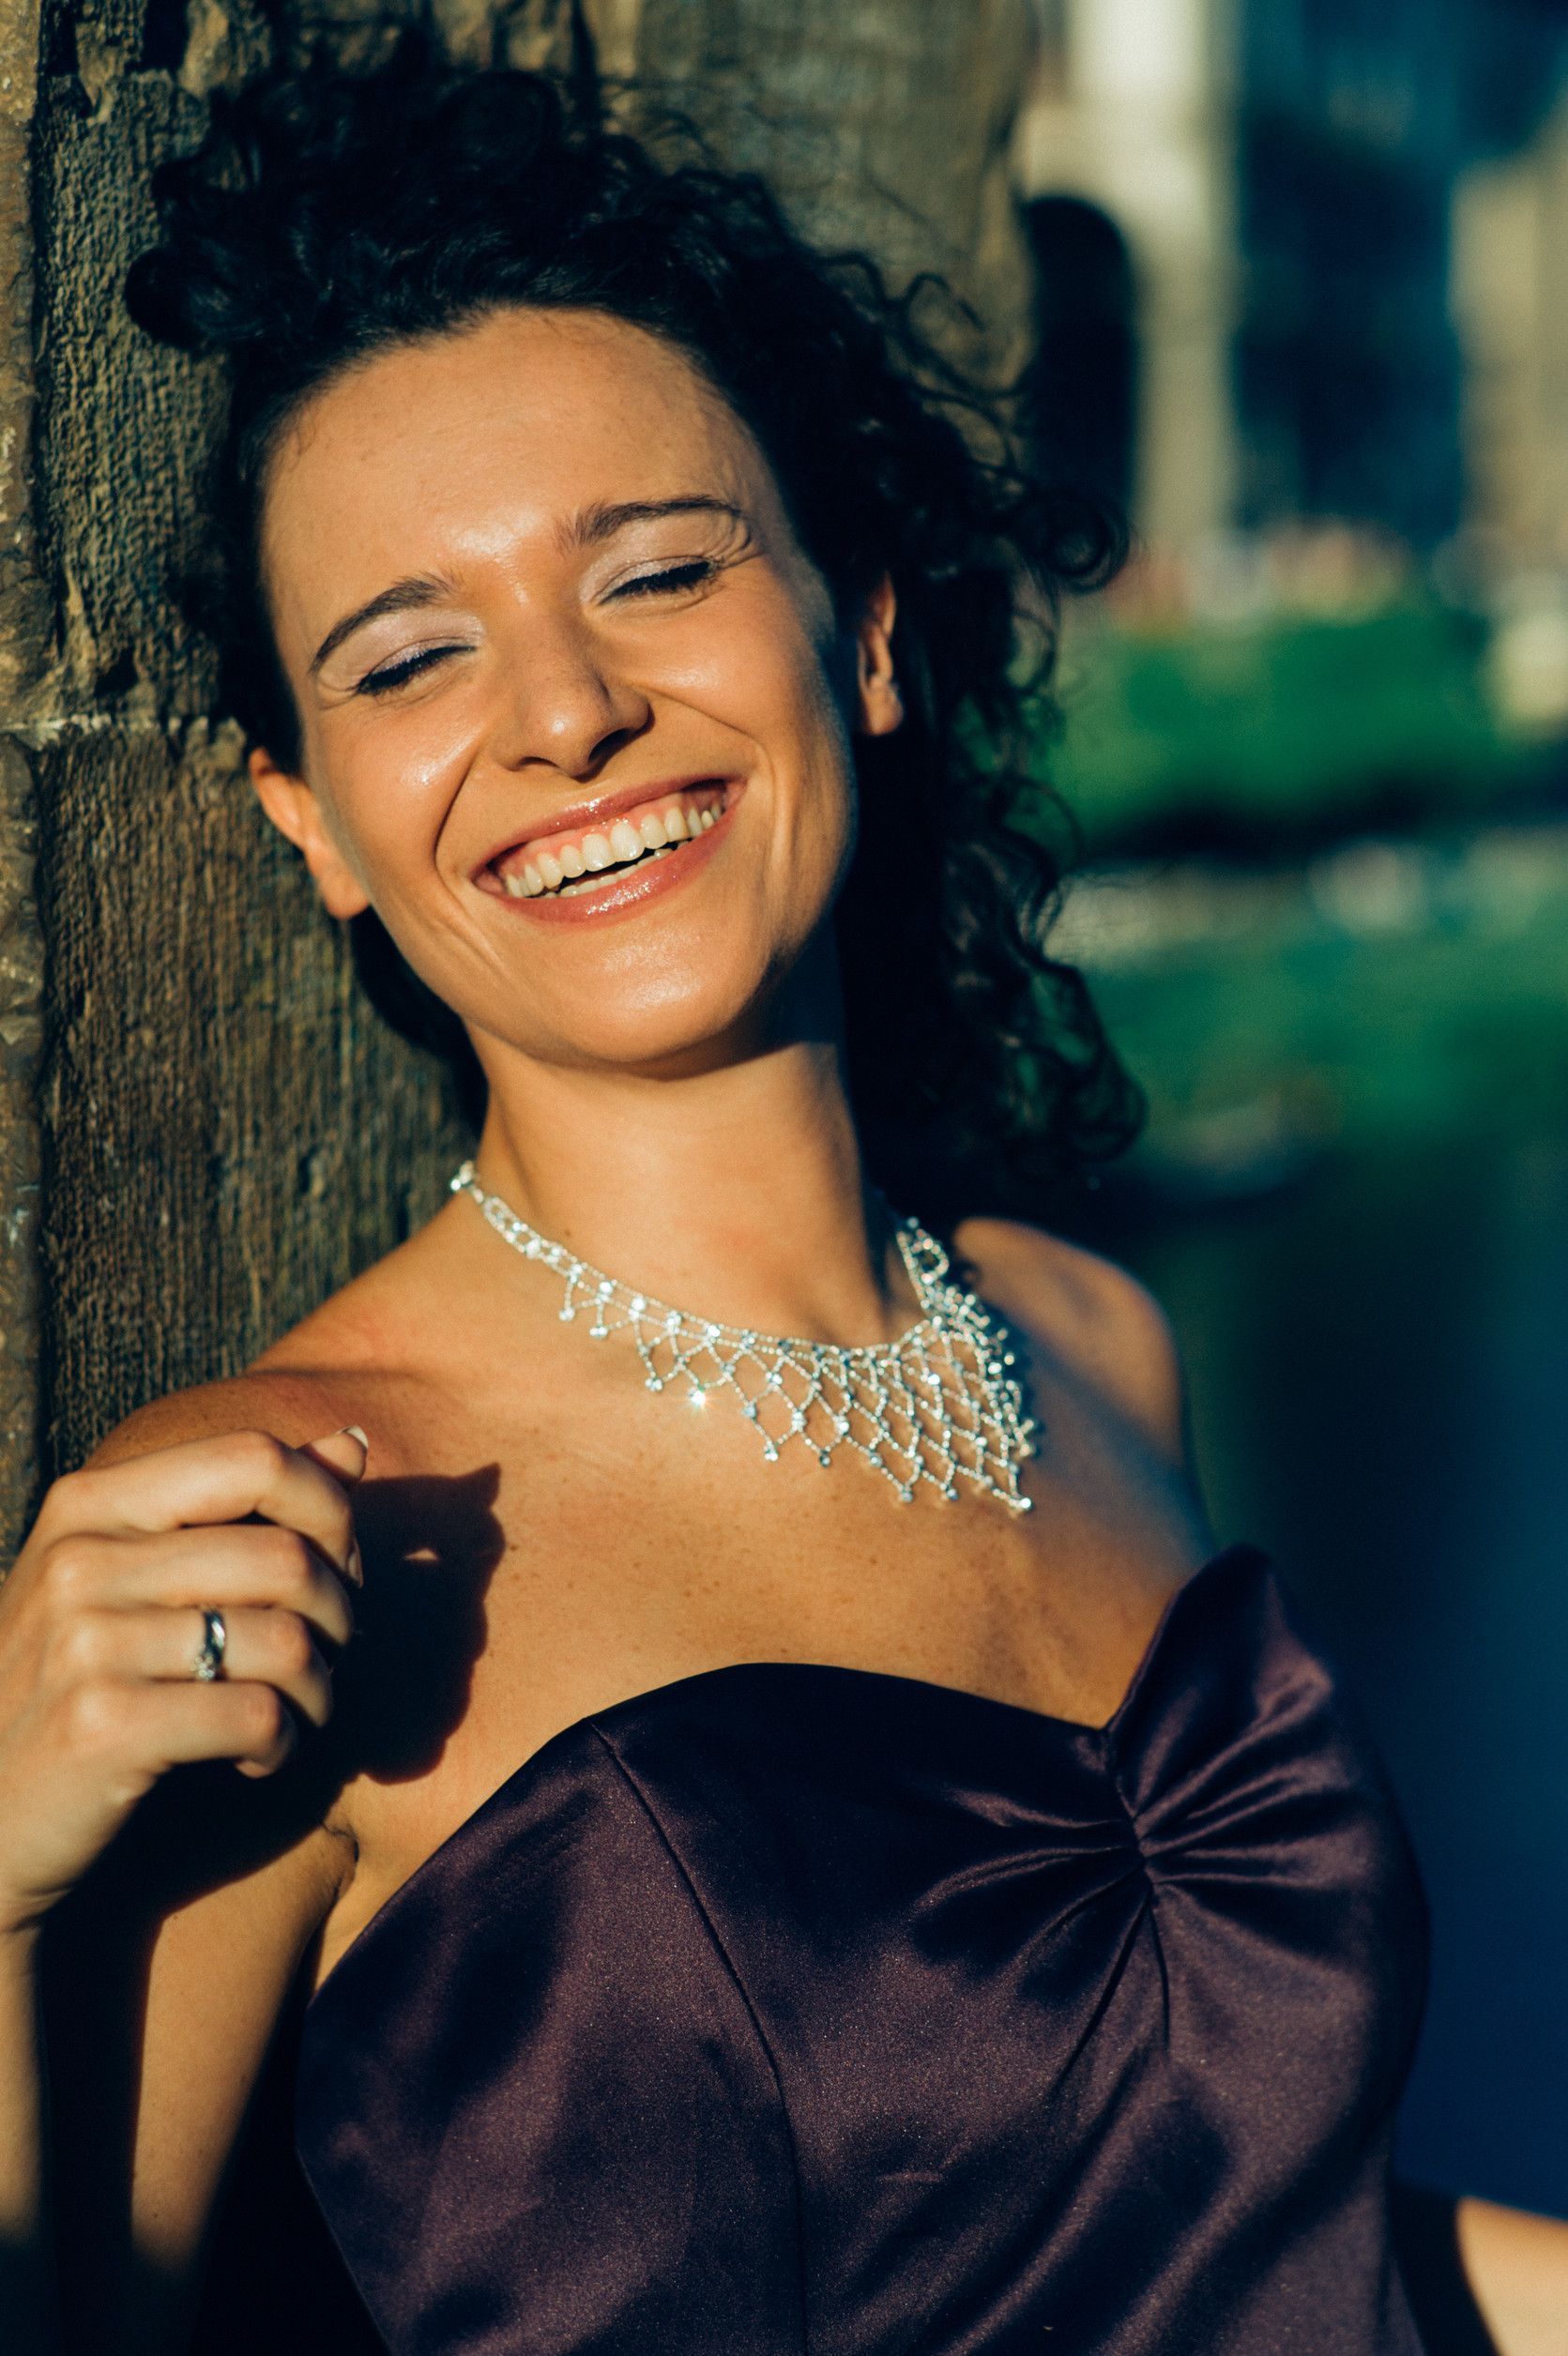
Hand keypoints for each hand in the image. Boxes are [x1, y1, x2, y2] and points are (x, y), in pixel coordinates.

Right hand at [0, 1426, 365, 1936]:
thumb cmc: (80, 1683)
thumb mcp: (135, 1577)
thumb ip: (243, 1506)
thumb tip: (353, 1444)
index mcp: (89, 1504)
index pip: (254, 1458)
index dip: (326, 1510)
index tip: (334, 1567)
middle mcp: (79, 1559)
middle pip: (287, 1557)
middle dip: (338, 1615)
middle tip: (324, 1657)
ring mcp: (84, 1642)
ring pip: (285, 1641)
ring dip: (318, 1690)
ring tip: (295, 1713)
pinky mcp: (102, 1726)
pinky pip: (257, 1716)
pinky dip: (282, 1744)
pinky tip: (257, 1758)